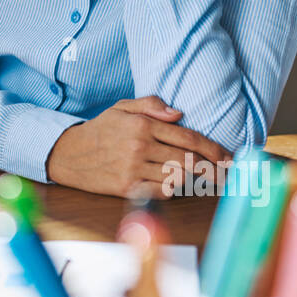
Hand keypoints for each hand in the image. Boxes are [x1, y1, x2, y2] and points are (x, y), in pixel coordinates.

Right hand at [45, 96, 233, 197]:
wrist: (68, 154)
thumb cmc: (99, 130)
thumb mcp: (122, 108)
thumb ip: (151, 105)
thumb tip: (178, 114)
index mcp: (142, 125)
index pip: (188, 138)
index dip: (213, 149)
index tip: (228, 157)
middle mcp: (140, 146)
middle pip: (188, 160)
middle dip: (212, 168)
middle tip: (227, 173)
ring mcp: (133, 168)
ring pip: (178, 176)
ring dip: (194, 178)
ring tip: (204, 178)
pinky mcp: (127, 187)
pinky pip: (162, 191)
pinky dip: (173, 189)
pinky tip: (176, 184)